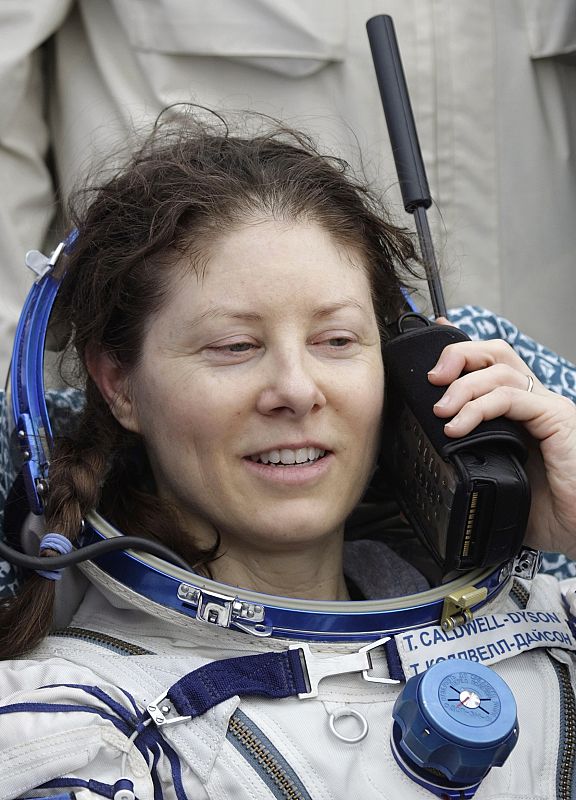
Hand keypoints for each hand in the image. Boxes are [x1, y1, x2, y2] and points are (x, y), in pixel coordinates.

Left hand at [428, 333, 575, 557]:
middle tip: (432, 380)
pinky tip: (459, 427)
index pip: (490, 364)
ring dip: (463, 385)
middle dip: (459, 356)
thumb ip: (465, 464)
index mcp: (519, 410)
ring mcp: (548, 408)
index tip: (431, 349)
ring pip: (501, 370)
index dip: (460, 352)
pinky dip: (479, 407)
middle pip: (496, 353)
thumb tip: (425, 471)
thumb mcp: (492, 479)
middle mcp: (535, 402)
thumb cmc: (543, 509)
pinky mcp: (558, 419)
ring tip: (442, 411)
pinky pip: (512, 398)